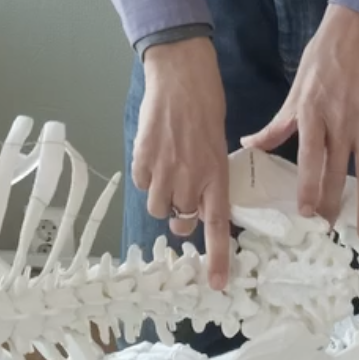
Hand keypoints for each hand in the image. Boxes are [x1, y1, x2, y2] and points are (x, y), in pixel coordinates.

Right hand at [132, 37, 231, 289]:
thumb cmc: (207, 105)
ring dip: (161, 196)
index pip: (216, 226)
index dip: (216, 258)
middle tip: (183, 197)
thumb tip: (200, 201)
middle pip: (180, 218)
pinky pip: (141, 182)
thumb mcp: (218, 144)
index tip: (215, 284)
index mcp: (215, 175)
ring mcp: (163, 169)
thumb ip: (210, 176)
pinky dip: (146, 175)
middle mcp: (189, 178)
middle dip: (181, 214)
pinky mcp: (142, 157)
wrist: (180, 76)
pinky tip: (154, 155)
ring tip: (166, 171)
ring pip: (156, 205)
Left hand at [242, 4, 358, 237]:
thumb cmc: (321, 61)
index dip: (310, 187)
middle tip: (331, 230)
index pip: (311, 158)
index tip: (307, 214)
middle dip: (335, 203)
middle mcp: (342, 120)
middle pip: (339, 170)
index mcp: (314, 113)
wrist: (358, 31)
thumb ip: (277, 125)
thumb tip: (249, 145)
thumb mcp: (295, 92)